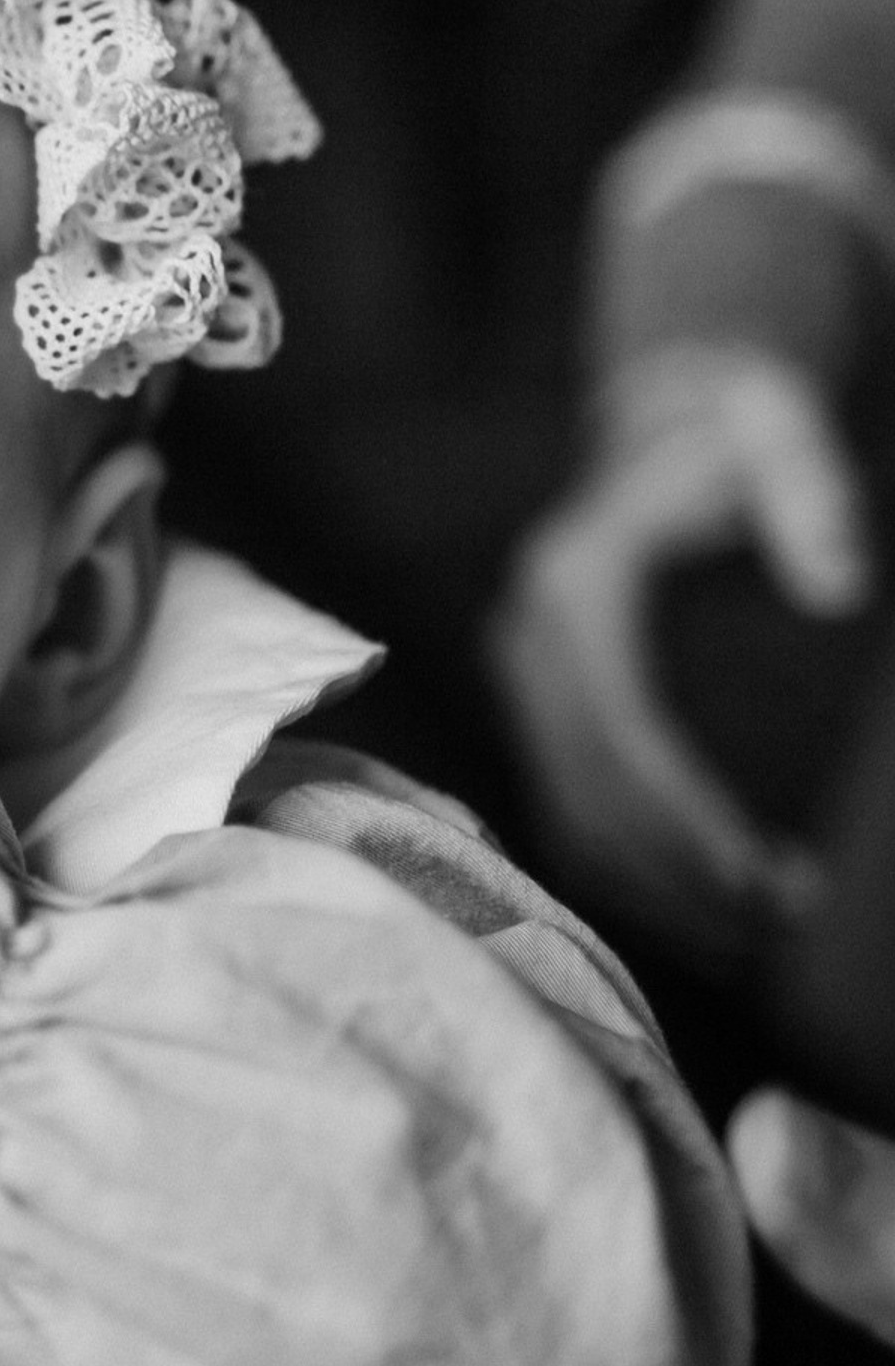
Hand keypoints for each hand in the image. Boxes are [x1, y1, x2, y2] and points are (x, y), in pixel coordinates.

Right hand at [490, 348, 864, 965]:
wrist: (667, 423)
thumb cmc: (738, 433)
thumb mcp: (778, 431)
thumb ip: (808, 493)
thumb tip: (838, 585)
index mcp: (574, 583)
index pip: (619, 729)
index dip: (683, 817)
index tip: (760, 880)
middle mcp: (530, 638)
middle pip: (589, 790)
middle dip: (680, 876)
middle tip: (781, 931)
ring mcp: (527, 677)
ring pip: (571, 816)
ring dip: (656, 892)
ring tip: (757, 942)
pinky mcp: (542, 707)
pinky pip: (571, 811)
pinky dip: (630, 875)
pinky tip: (704, 918)